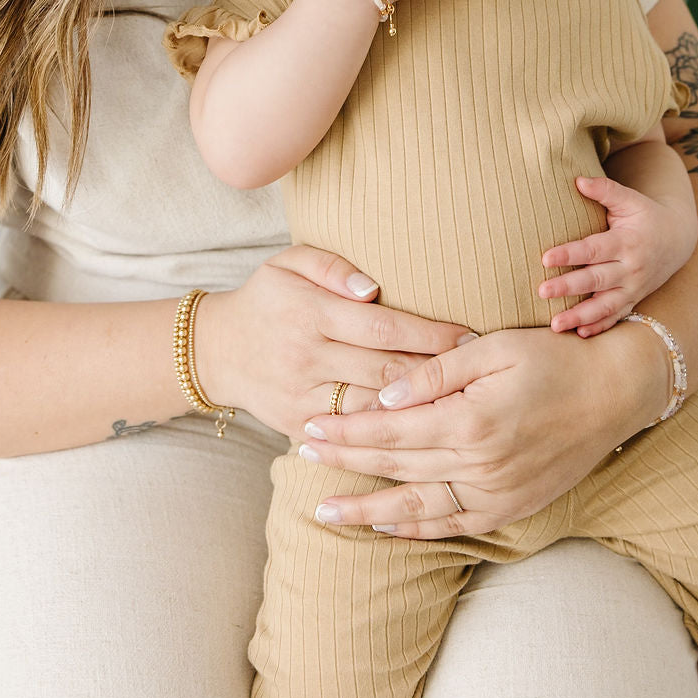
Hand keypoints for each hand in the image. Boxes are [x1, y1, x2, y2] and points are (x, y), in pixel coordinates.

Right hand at [195, 245, 474, 441]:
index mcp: (310, 313)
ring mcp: (302, 397)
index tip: (469, 336)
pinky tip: (422, 430)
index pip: (383, 327)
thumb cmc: (267, 299)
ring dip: (419, 409)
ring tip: (463, 405)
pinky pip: (352, 434)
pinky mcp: (298, 426)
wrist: (217, 351)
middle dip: (438, 374)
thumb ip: (331, 267)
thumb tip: (373, 289)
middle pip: (386, 371)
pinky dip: (387, 433)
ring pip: (373, 410)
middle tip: (480, 374)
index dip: (430, 335)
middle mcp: (306, 358)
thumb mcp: (288, 263)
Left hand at [293, 323, 664, 536]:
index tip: (310, 426)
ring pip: (417, 507)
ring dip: (367, 509)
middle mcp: (481, 464)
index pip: (390, 429)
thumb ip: (437, 371)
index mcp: (472, 419)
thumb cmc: (554, 357)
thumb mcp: (495, 348)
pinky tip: (384, 524)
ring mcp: (497, 492)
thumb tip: (386, 394)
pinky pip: (453, 525)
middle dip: (345, 461)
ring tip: (324, 510)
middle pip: (395, 466)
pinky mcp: (511, 506)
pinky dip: (415, 528)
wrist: (616, 393)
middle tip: (301, 453)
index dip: (347, 430)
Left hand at [538, 173, 697, 337]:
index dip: (570, 253)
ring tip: (554, 324)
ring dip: (580, 316)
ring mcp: (634, 288)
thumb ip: (605, 189)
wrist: (678, 239)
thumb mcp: (630, 199)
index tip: (545, 258)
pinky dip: (600, 327)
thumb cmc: (646, 215)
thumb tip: (578, 179)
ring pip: (605, 305)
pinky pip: (616, 317)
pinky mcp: (634, 299)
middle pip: (596, 280)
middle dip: (568, 287)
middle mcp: (631, 268)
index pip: (594, 249)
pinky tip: (579, 335)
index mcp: (627, 242)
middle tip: (542, 291)